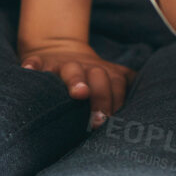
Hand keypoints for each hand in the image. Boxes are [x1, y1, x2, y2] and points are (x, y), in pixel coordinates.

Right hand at [19, 40, 136, 127]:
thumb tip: (146, 119)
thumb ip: (124, 94)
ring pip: (71, 70)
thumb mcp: (110, 79)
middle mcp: (86, 67)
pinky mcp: (41, 62)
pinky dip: (32, 66)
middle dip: (101, 97)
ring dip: (76, 80)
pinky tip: (30, 72)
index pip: (117, 85)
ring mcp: (63, 64)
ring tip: (79, 93)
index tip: (115, 123)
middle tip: (99, 121)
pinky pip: (35, 62)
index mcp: (105, 73)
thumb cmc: (91, 77)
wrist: (61, 51)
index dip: (117, 103)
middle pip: (98, 77)